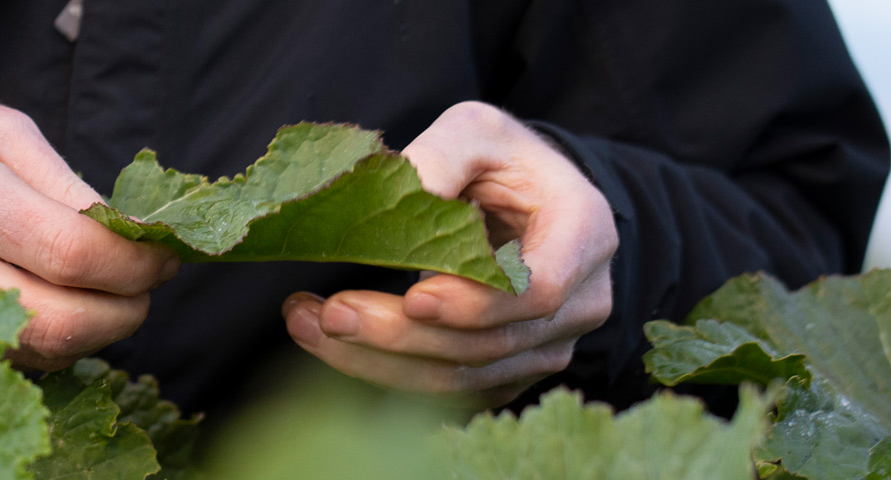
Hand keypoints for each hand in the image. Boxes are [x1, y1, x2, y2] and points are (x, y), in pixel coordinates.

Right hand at [0, 82, 177, 369]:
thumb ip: (65, 186)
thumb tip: (132, 241)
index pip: (74, 254)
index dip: (136, 266)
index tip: (160, 257)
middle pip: (59, 325)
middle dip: (123, 315)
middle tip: (139, 290)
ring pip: (28, 357)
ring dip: (82, 336)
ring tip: (89, 296)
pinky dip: (29, 347)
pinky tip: (34, 307)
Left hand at [282, 101, 616, 405]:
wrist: (520, 198)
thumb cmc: (498, 159)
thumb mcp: (474, 130)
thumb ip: (441, 153)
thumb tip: (402, 189)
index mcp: (583, 234)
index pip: (539, 291)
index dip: (476, 304)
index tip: (412, 298)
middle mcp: (580, 302)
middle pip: (491, 343)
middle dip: (402, 336)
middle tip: (328, 313)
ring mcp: (548, 345)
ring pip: (464, 375)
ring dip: (378, 360)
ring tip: (306, 323)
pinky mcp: (510, 370)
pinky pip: (450, 390)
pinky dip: (385, 372)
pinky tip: (330, 344)